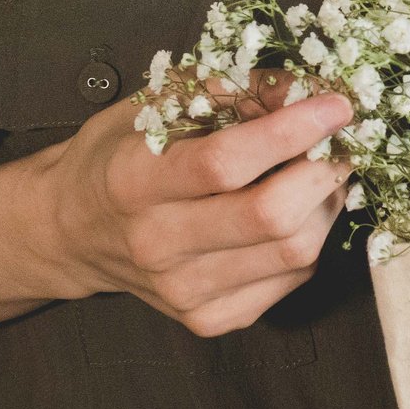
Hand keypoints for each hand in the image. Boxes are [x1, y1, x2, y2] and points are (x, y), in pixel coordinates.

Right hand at [36, 72, 356, 336]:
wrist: (72, 232)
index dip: (290, 131)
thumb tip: (303, 89)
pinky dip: (310, 237)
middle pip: (270, 217)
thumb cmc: (118, 157)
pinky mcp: (210, 319)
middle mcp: (156, 244)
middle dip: (322, 169)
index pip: (224, 162)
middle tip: (337, 141)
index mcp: (133, 182)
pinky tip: (297, 212)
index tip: (334, 106)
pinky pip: (292, 279)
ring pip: (295, 252)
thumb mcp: (153, 104)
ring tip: (317, 173)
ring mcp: (184, 291)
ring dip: (324, 203)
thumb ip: (226, 90)